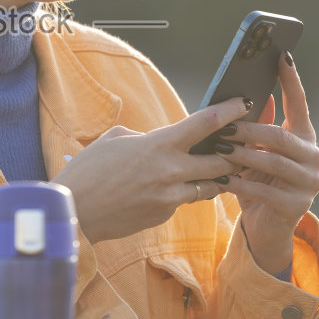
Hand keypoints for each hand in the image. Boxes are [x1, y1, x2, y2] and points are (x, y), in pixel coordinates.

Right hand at [52, 97, 253, 242]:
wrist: (74, 212)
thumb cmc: (88, 171)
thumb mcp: (114, 140)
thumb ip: (144, 137)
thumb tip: (158, 141)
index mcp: (159, 144)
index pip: (206, 124)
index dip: (230, 112)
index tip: (244, 104)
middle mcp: (171, 171)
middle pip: (221, 161)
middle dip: (233, 153)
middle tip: (240, 146)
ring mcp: (170, 197)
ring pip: (209, 186)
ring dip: (216, 177)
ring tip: (219, 170)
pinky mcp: (164, 215)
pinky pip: (184, 201)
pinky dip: (183, 193)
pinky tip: (169, 189)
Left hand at [215, 54, 318, 273]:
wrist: (265, 227)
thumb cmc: (259, 181)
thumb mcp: (257, 151)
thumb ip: (259, 125)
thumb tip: (254, 93)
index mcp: (305, 138)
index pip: (299, 104)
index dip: (291, 79)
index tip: (281, 55)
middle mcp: (314, 158)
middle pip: (280, 136)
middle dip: (250, 131)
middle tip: (224, 128)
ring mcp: (309, 184)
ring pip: (273, 162)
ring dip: (243, 156)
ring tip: (220, 151)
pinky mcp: (297, 207)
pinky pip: (265, 191)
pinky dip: (241, 184)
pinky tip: (223, 180)